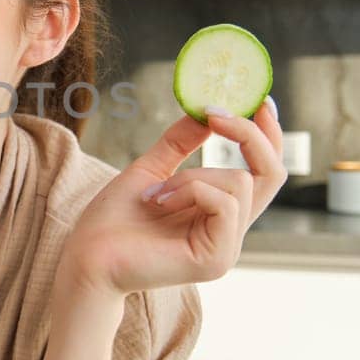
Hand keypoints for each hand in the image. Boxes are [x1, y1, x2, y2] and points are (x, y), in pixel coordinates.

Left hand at [61, 98, 284, 294]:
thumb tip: (208, 110)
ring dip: (193, 175)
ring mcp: (227, 248)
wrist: (86, 257)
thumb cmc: (113, 220)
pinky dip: (189, 190)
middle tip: (215, 113)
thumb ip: (181, 143)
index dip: (268, 135)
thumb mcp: (151, 168)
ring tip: (156, 192)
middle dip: (249, 134)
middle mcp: (231, 231)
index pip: (265, 171)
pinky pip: (223, 202)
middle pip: (273, 173)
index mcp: (220, 212)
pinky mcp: (216, 259)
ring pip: (239, 182)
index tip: (259, 101)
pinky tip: (159, 202)